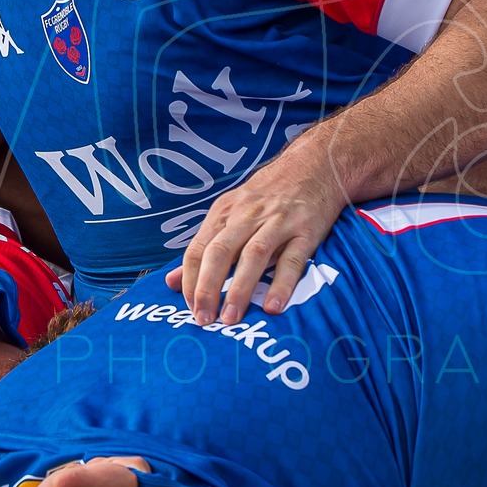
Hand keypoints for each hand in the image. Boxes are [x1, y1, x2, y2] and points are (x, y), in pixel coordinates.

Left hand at [172, 148, 345, 324]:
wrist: (315, 165)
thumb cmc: (267, 197)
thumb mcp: (230, 213)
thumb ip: (203, 248)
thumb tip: (171, 281)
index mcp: (224, 213)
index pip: (197, 249)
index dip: (190, 281)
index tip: (189, 308)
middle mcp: (247, 216)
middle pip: (220, 252)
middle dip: (207, 288)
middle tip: (203, 320)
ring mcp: (277, 222)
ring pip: (253, 256)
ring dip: (240, 289)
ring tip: (231, 319)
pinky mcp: (306, 230)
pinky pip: (293, 259)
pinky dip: (282, 284)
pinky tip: (274, 307)